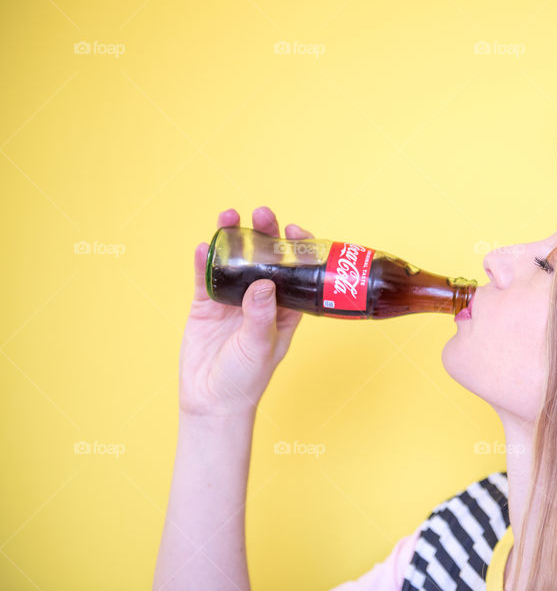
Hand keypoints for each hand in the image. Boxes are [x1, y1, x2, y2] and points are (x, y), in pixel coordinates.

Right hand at [178, 206, 313, 417]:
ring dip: (233, 239)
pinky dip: (204, 261)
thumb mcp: (261, 347)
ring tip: (230, 216)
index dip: (297, 247)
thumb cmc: (246, 379)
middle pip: (266, 258)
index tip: (293, 229)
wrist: (212, 401)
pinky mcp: (206, 306)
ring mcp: (234, 300)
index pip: (296, 270)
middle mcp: (261, 299)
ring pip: (235, 262)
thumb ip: (261, 316)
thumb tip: (264, 284)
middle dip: (265, 233)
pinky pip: (206, 278)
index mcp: (286, 308)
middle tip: (262, 212)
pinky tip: (201, 247)